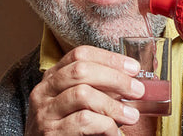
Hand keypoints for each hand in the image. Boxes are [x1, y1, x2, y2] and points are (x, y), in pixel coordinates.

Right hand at [25, 45, 144, 134]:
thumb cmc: (69, 125)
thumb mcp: (80, 101)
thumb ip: (100, 89)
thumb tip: (132, 81)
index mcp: (54, 76)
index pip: (80, 54)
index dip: (110, 58)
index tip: (134, 68)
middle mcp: (45, 90)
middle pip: (81, 70)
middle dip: (115, 78)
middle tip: (137, 90)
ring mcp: (45, 111)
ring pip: (83, 94)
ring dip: (113, 105)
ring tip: (131, 116)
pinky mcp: (50, 132)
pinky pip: (84, 121)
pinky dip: (105, 125)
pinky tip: (114, 132)